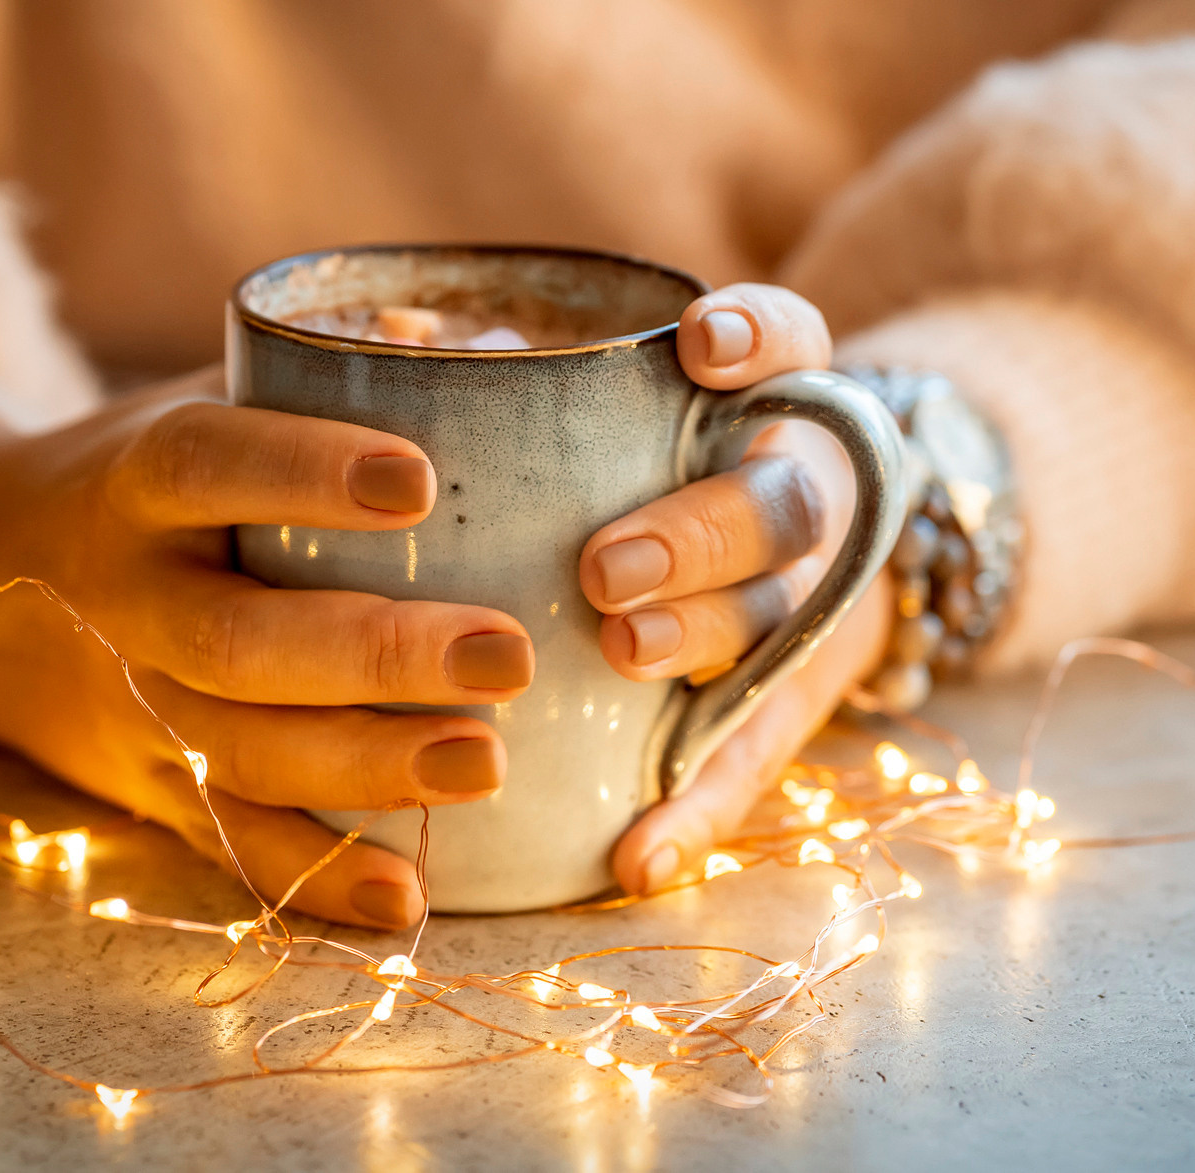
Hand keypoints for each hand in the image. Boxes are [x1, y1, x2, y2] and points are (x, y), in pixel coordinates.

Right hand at [0, 368, 532, 928]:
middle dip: (373, 654)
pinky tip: (410, 901)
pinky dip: (314, 884)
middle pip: (236, 639)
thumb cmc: (142, 470)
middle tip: (505, 656)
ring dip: (363, 770)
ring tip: (486, 765)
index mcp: (134, 480)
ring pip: (238, 752)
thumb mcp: (197, 393)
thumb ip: (308, 370)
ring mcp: (130, 706)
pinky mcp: (146, 787)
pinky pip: (228, 846)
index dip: (303, 472)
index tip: (419, 478)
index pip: (208, 463)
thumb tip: (431, 332)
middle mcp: (125, 598)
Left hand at [580, 284, 892, 895]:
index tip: (698, 347)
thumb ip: (523, 368)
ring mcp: (807, 607)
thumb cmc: (659, 467)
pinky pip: (750, 763)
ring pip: (777, 623)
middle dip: (700, 532)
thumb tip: (387, 339)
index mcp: (770, 406)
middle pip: (784, 504)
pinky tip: (638, 855)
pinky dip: (697, 810)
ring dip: (701, 635)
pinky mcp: (786, 707)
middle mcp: (807, 501)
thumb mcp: (621, 400)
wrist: (802, 560)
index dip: (757, 340)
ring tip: (624, 651)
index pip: (791, 342)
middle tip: (607, 564)